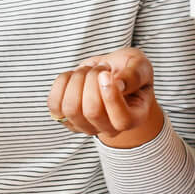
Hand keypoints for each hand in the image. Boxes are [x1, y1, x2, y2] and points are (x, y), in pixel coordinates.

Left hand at [47, 47, 164, 147]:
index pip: (122, 120)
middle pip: (92, 112)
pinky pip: (54, 105)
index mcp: (134, 118)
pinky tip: (73, 75)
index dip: (111, 97)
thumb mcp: (140, 65)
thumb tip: (117, 84)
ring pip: (71, 108)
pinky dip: (61, 83)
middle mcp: (109, 129)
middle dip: (92, 80)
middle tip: (101, 67)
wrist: (111, 72)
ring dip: (77, 80)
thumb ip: (134, 74)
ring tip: (88, 70)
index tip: (105, 74)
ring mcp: (86, 126)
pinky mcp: (66, 118)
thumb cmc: (129, 70)